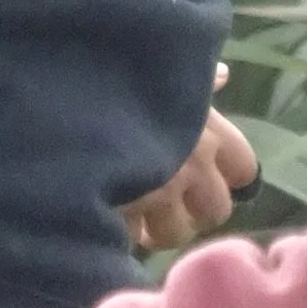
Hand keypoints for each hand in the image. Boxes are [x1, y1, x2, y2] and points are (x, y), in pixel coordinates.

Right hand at [120, 83, 259, 255]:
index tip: (205, 174)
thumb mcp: (161, 69)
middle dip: (194, 212)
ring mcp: (160, 194)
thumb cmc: (116, 75)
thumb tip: (223, 74)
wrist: (61, 96)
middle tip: (168, 202)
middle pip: (216, 210)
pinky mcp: (126, 215)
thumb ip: (194, 81)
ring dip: (158, 229)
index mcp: (208, 128)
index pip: (245, 169)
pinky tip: (108, 212)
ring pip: (176, 233)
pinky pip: (134, 238)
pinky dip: (124, 231)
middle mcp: (193, 164)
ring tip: (137, 214)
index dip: (228, 175)